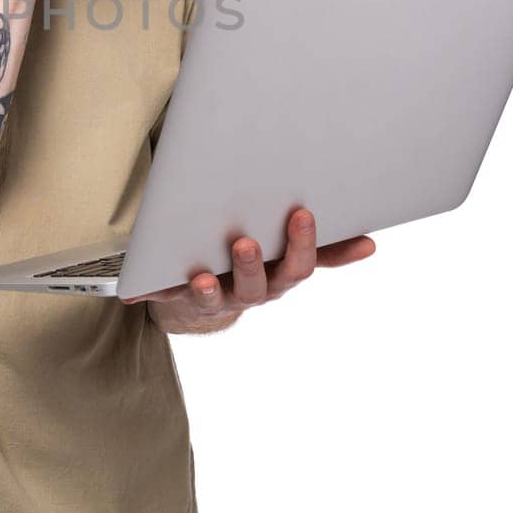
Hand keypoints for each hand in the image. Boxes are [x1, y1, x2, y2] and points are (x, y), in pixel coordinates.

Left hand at [119, 208, 376, 334]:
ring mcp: (216, 298)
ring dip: (208, 288)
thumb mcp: (289, 258)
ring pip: (215, 297)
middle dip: (253, 264)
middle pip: (258, 284)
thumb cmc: (252, 265)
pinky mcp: (180, 299)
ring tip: (202, 276)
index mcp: (278, 276)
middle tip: (245, 243)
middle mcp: (251, 291)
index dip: (303, 243)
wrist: (202, 296)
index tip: (302, 213)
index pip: (298, 265)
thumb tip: (370, 245)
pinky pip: (168, 297)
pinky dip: (155, 292)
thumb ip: (326, 252)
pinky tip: (142, 288)